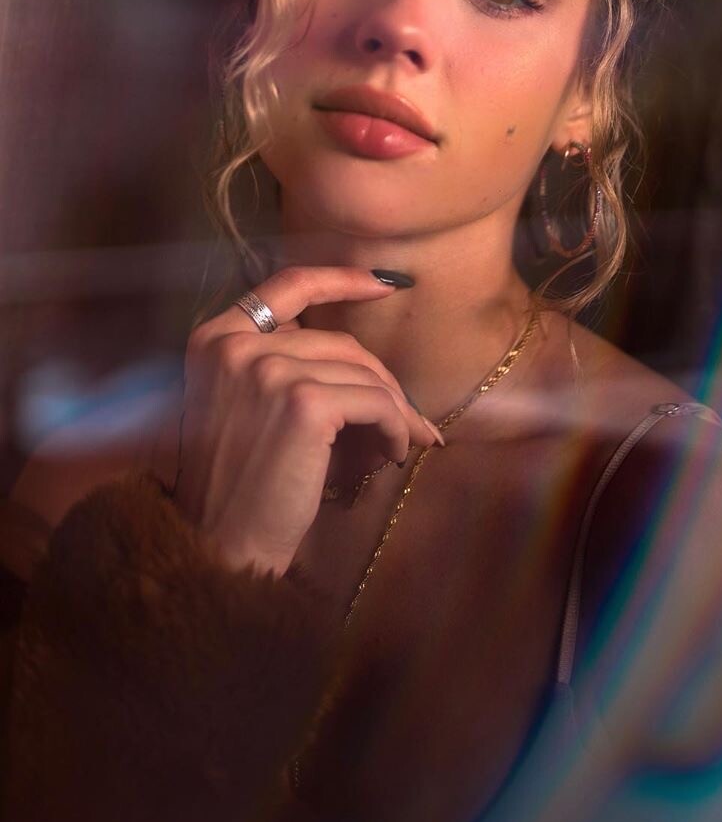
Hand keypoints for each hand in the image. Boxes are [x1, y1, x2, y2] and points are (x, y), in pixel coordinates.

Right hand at [173, 266, 441, 577]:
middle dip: (381, 380)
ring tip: (401, 442)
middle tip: (408, 418)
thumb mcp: (241, 406)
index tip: (386, 283)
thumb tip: (359, 358)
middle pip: (339, 342)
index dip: (342, 279)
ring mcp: (267, 370)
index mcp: (213, 338)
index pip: (287, 286)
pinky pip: (375, 402)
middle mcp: (235, 345)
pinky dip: (395, 427)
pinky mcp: (304, 403)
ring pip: (363, 373)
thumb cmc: (239, 484)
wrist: (221, 541)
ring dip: (394, 410)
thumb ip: (278, 364)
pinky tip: (393, 453)